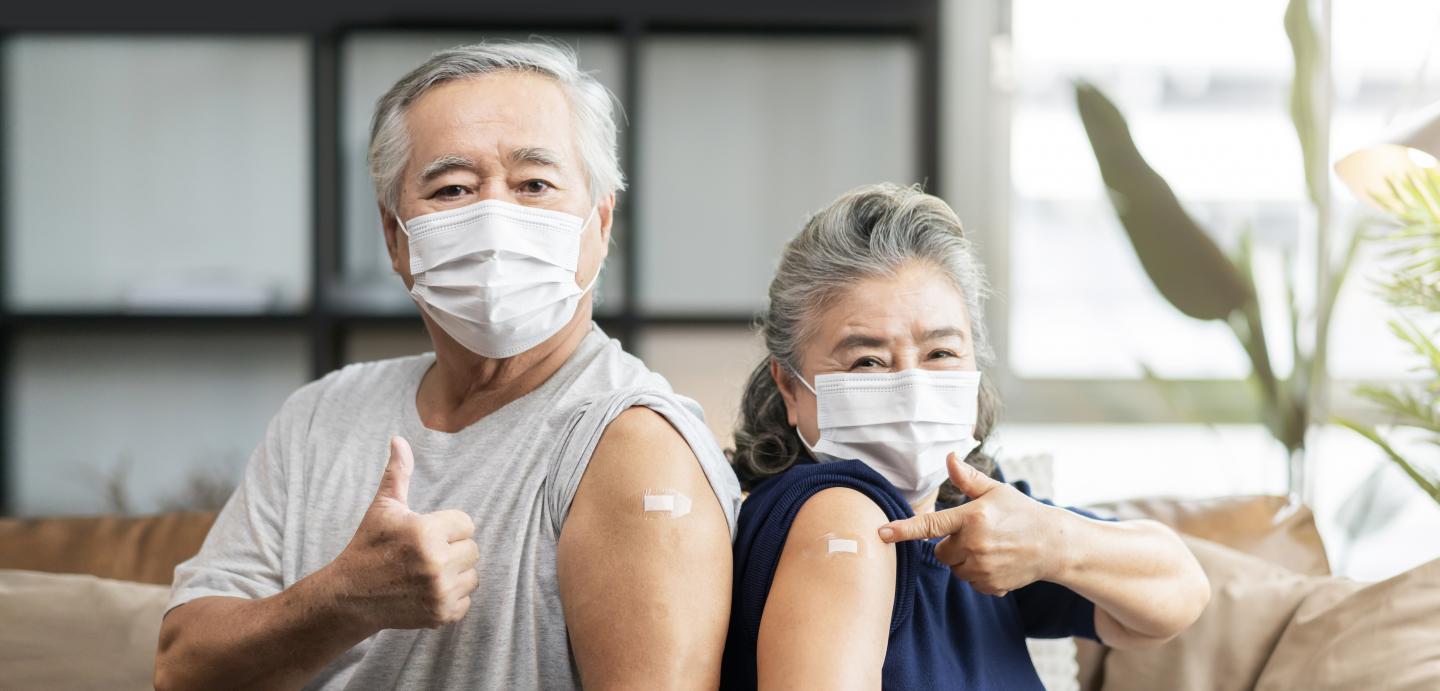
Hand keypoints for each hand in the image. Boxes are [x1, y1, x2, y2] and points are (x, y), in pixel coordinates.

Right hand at [324, 436, 480, 630]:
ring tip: (426, 572)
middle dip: (452, 549)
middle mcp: (436, 563)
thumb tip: (399, 439)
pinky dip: (452, 597)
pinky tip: (427, 591)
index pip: (466, 523)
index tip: (425, 534)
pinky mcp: (441, 615)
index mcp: (426, 532)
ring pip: (472, 575)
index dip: (447, 527)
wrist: (350, 596)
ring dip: (455, 574)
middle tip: (424, 554)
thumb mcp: (383, 508)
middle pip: (473, 549)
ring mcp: (439, 592)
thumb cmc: (369, 546)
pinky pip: (467, 601)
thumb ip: (398, 474)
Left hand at [878, 453, 1068, 595]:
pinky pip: (971, 582)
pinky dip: (980, 574)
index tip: (881, 533)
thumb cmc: (1022, 512)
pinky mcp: (991, 585)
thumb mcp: (996, 491)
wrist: (1054, 544)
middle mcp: (974, 544)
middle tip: (977, 534)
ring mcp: (983, 567)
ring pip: (955, 569)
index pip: (929, 525)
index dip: (903, 530)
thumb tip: (949, 457)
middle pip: (941, 552)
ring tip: (991, 547)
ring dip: (965, 561)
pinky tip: (998, 562)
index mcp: (972, 517)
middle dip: (952, 545)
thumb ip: (968, 478)